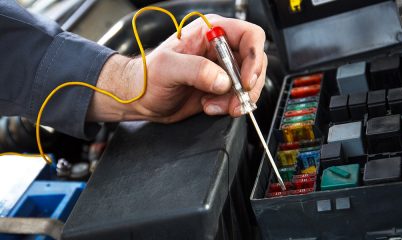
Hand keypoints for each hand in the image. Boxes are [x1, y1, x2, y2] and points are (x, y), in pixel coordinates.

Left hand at [87, 14, 266, 122]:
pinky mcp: (220, 89)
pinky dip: (229, 107)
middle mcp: (219, 50)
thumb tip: (223, 80)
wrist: (141, 99)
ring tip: (213, 105)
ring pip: (248, 83)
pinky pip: (238, 97)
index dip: (254, 57)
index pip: (249, 36)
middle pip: (254, 62)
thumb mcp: (167, 68)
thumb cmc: (147, 77)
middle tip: (234, 101)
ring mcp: (221, 70)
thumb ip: (195, 69)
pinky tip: (209, 106)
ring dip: (237, 99)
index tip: (245, 80)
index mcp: (210, 32)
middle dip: (247, 85)